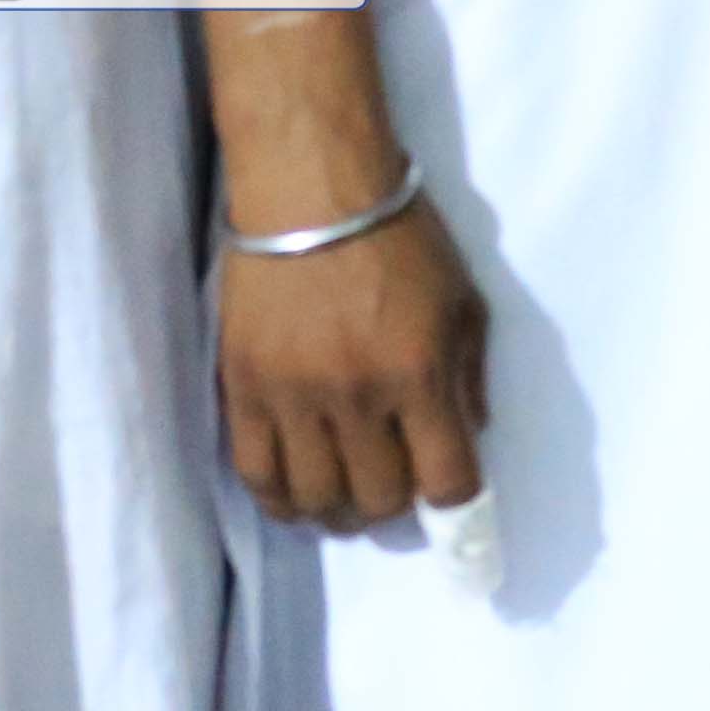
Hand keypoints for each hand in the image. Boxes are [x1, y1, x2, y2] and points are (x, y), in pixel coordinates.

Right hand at [218, 160, 490, 532]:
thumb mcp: (464, 300)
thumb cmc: (401, 239)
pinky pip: (254, 473)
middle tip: (397, 493)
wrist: (310, 195)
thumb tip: (469, 436)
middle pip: (378, 499)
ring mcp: (292, 398)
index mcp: (419, 374)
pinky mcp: (240, 390)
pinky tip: (296, 499)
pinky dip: (278, 500)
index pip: (447, 479)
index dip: (459, 507)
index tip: (457, 503)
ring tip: (346, 504)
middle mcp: (355, 397)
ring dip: (336, 515)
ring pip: (313, 499)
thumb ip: (469, 375)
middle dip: (395, 509)